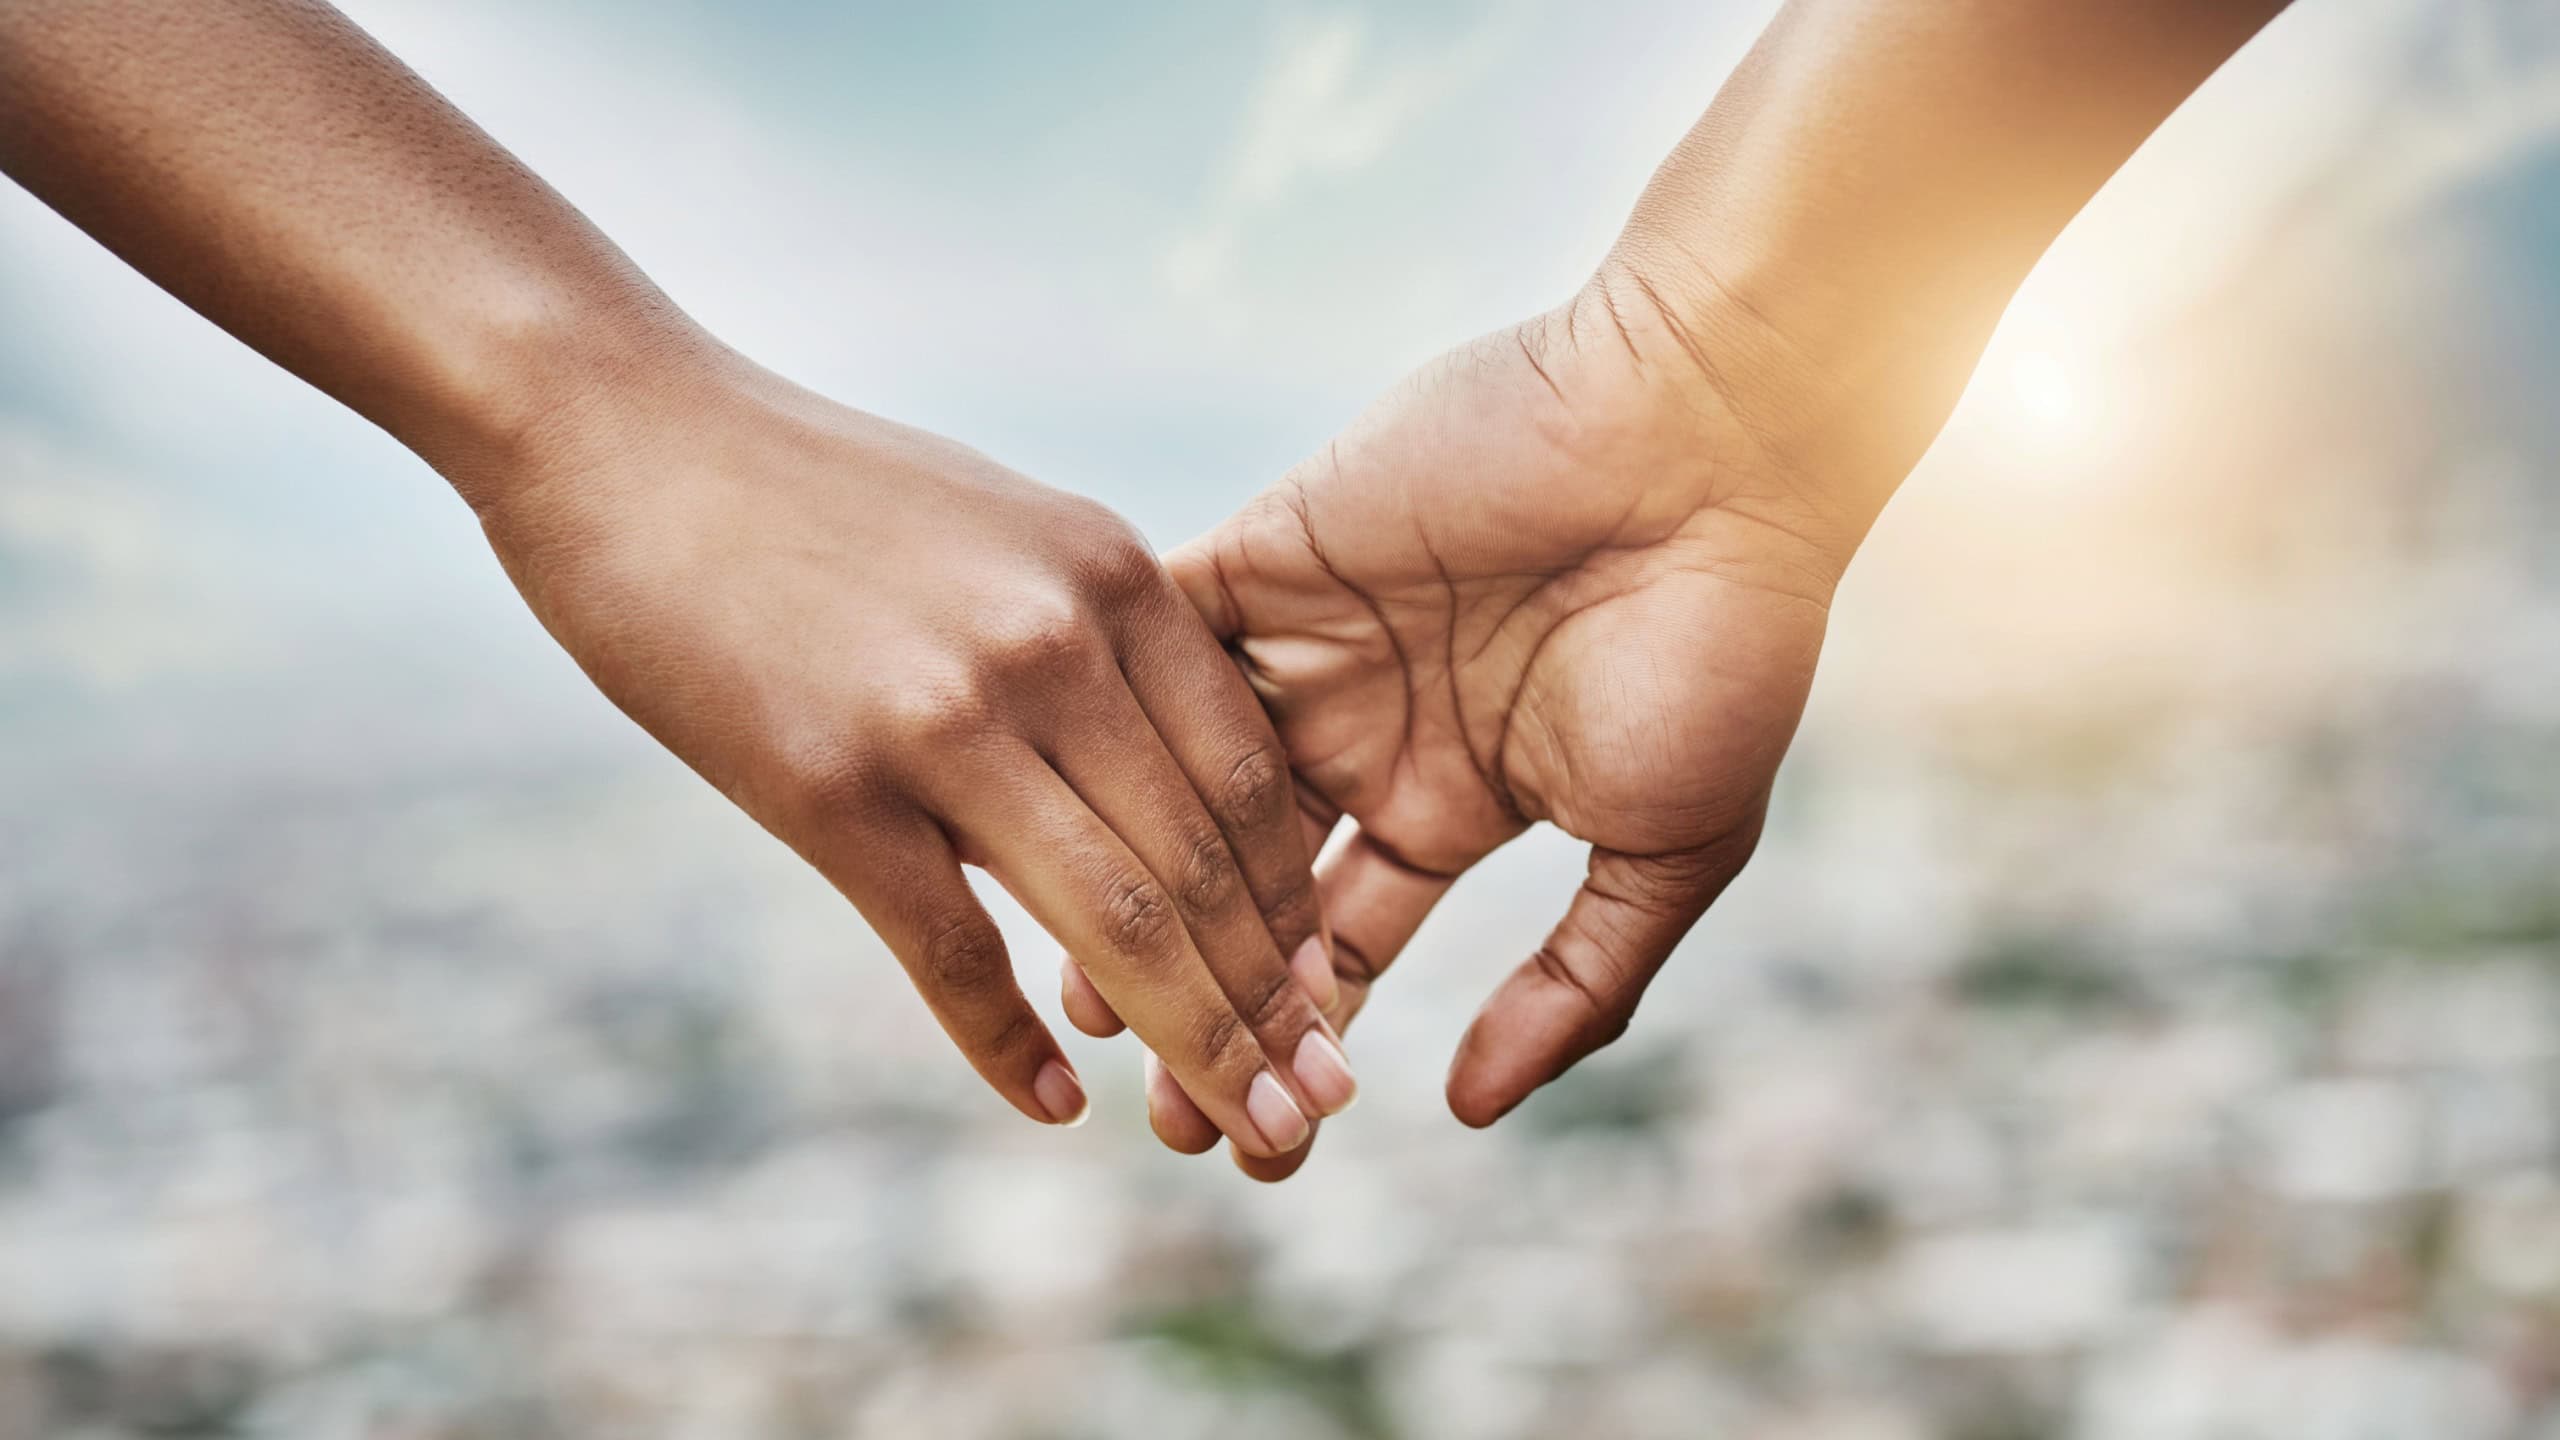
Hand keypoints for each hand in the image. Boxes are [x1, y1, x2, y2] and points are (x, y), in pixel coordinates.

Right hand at [475, 350, 1358, 1155]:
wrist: (625, 430)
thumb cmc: (815, 491)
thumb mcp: (1003, 535)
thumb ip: (1096, 648)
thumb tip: (1156, 785)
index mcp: (1112, 576)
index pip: (1252, 778)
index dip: (1296, 907)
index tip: (1321, 995)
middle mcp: (1055, 644)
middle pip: (1204, 866)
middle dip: (1273, 1004)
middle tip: (1321, 1102)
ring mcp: (946, 718)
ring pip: (1115, 923)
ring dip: (1192, 1045)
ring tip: (1246, 1128)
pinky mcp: (830, 786)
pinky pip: (953, 951)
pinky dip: (1012, 1044)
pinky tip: (1054, 1105)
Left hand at [1098, 262, 1897, 1174]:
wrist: (1709, 445)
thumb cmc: (1721, 643)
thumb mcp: (1670, 847)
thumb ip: (1578, 981)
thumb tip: (1471, 1112)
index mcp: (1454, 797)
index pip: (1343, 945)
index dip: (1297, 1039)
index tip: (1252, 1141)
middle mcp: (1365, 728)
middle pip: (1239, 888)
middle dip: (1199, 998)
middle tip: (1154, 1110)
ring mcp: (1310, 643)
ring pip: (1175, 785)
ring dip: (1132, 884)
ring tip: (1087, 1005)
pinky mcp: (1268, 552)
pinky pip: (1159, 645)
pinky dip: (1106, 723)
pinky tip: (1063, 822)